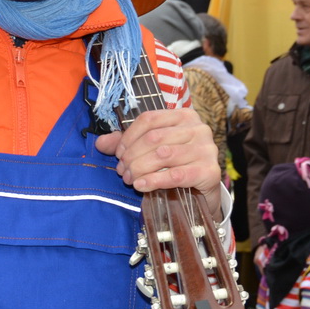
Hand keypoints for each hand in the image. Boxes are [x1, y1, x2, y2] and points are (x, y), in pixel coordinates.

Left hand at [95, 108, 222, 213]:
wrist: (203, 192)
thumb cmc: (176, 165)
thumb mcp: (152, 150)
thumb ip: (128, 143)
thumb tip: (100, 143)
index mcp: (184, 116)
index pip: (149, 119)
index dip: (128, 136)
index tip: (118, 154)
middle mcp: (198, 128)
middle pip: (154, 138)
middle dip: (132, 156)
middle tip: (123, 172)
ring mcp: (206, 149)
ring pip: (163, 155)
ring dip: (140, 169)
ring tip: (130, 179)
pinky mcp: (210, 171)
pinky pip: (175, 175)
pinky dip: (154, 180)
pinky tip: (141, 186)